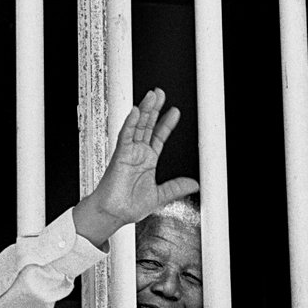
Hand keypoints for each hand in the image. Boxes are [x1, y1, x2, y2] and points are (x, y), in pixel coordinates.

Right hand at [73, 88, 198, 246]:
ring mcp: (129, 152)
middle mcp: (138, 153)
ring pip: (138, 126)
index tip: (175, 111)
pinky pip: (126, 135)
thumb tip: (193, 184)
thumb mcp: (160, 195)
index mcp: (147, 160)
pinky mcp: (120, 155)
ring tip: (151, 96)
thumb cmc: (129, 205)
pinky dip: (130, 123)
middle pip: (148, 125)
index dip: (167, 123)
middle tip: (160, 93)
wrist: (114, 214)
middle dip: (154, 109)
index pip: (158, 136)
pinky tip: (136, 111)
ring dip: (144, 110)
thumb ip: (176, 187)